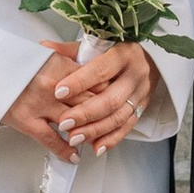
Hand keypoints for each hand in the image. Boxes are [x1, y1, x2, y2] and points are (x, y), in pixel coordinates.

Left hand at [6, 42, 155, 158]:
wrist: (149, 59)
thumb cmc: (118, 51)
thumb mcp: (97, 45)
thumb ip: (71, 51)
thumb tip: (44, 48)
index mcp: (123, 54)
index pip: (100, 70)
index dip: (79, 82)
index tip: (59, 92)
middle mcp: (135, 75)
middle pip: (111, 99)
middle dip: (85, 113)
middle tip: (64, 122)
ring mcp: (140, 94)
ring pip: (118, 116)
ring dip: (95, 130)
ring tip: (73, 138)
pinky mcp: (142, 108)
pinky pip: (127, 127)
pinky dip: (111, 139)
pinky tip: (95, 146)